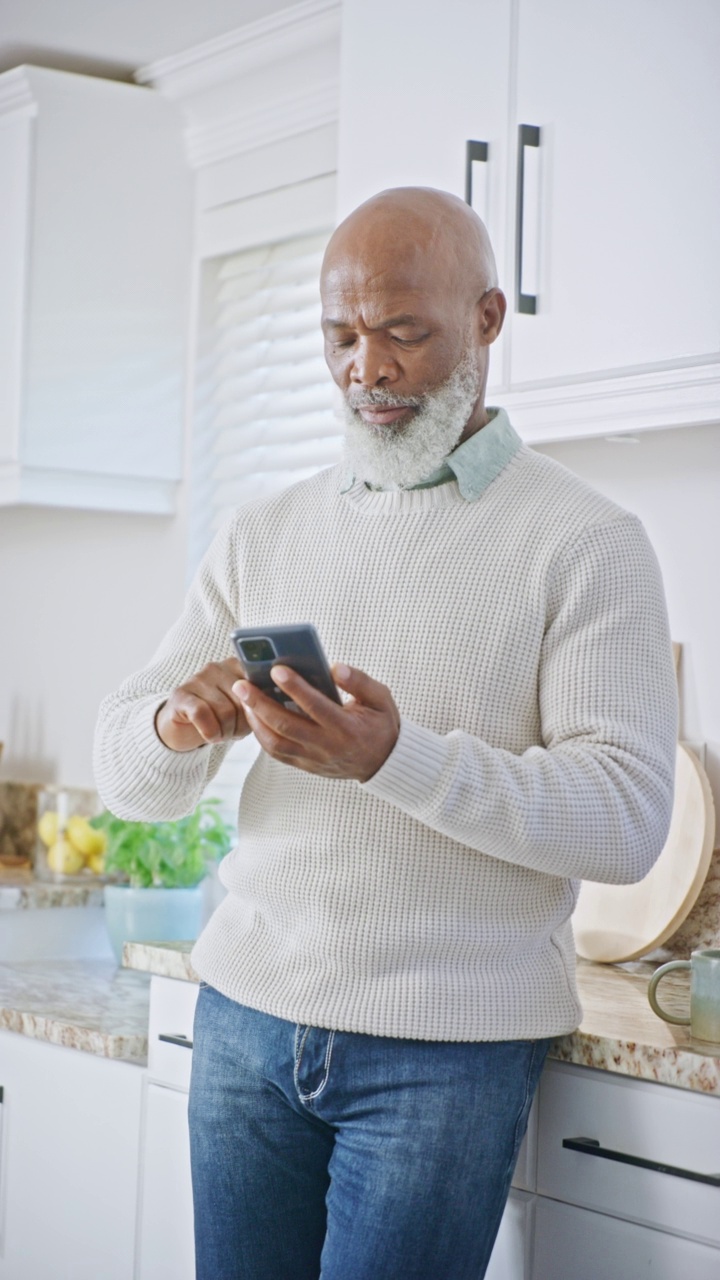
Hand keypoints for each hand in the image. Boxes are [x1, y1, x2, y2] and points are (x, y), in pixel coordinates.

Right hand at [155, 658, 251, 751]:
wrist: (183, 727)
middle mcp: (218, 667)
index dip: (259, 710)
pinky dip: (210, 732)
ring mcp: (198, 678)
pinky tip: (209, 736)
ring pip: (225, 711)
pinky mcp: (181, 694)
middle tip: (233, 732)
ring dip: (226, 731)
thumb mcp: (244, 710)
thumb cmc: (219, 717)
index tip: (253, 721)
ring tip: (221, 733)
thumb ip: (259, 704)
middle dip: (242, 725)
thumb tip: (272, 708)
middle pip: (243, 702)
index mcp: (238, 666)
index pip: (259, 687)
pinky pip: (202, 714)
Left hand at [236, 662, 399, 782]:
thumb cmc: (380, 724)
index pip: (316, 706)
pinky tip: (254, 715)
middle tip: (242, 684)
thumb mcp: (381, 699)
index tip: (276, 669)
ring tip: (244, 697)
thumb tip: (334, 667)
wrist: (383, 763)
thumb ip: (360, 681)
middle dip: (260, 703)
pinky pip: (277, 753)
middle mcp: (328, 746)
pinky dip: (262, 735)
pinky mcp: (306, 765)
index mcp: (347, 728)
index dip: (295, 687)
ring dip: (256, 719)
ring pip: (276, 742)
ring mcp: (315, 758)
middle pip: (286, 725)